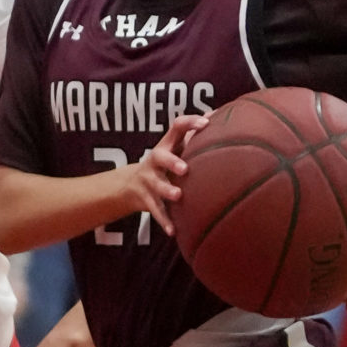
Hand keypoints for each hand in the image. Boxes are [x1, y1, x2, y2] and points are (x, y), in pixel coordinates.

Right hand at [119, 116, 199, 231]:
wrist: (129, 186)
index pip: (176, 127)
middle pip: (160, 157)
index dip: (190, 123)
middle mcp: (154, 161)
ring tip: (178, 196)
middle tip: (185, 169)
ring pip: (156, 185)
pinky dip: (164, 221)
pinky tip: (174, 231)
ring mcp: (148, 181)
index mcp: (165, 145)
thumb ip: (192, 136)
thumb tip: (217, 115)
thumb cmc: (164, 164)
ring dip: (167, 190)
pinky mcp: (146, 200)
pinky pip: (156, 211)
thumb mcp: (174, 149)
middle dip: (172, 161)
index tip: (206, 123)